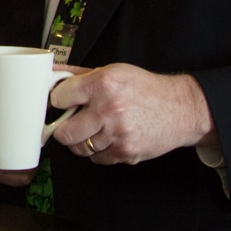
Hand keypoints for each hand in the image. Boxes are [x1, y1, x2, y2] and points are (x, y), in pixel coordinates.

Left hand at [49, 63, 215, 164]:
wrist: (181, 109)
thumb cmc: (145, 89)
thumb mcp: (113, 71)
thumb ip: (78, 74)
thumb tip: (50, 73)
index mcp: (103, 84)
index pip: (58, 99)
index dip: (58, 101)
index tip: (62, 103)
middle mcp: (109, 109)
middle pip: (64, 133)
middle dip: (64, 129)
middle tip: (71, 123)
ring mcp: (118, 133)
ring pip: (79, 148)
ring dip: (83, 140)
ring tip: (95, 128)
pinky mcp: (127, 152)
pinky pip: (97, 159)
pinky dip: (99, 151)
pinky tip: (109, 137)